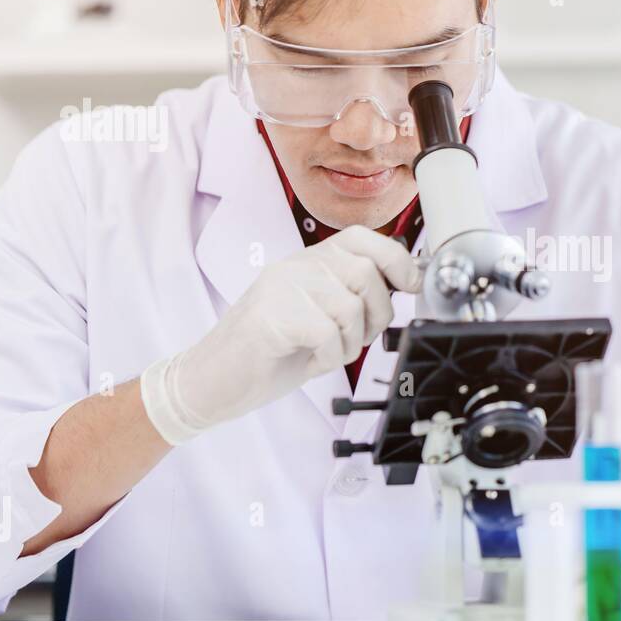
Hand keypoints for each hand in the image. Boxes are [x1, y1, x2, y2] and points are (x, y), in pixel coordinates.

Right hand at [141, 226, 421, 444]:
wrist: (210, 382)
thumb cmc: (268, 353)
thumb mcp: (318, 316)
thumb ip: (352, 297)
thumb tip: (404, 284)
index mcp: (306, 261)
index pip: (361, 238)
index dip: (395, 259)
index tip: (411, 284)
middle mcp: (294, 266)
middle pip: (366, 274)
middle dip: (376, 316)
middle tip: (355, 340)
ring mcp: (280, 287)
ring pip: (350, 307)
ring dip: (350, 342)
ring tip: (325, 353)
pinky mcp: (271, 316)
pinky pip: (327, 333)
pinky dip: (328, 357)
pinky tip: (309, 361)